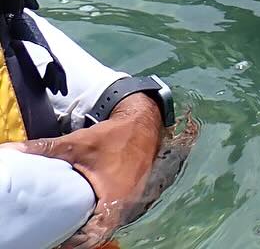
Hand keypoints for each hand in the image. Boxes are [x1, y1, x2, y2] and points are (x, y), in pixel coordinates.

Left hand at [1, 93, 163, 248]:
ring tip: (69, 227)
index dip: (76, 241)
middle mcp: (125, 204)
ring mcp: (130, 200)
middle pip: (100, 233)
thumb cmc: (113, 136)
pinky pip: (113, 214)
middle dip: (80, 238)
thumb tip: (14, 151)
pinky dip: (99, 218)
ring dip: (91, 229)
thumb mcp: (78, 143)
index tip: (58, 239)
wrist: (143, 123)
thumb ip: (47, 149)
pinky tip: (86, 212)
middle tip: (59, 235)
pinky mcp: (131, 194)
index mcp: (114, 198)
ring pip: (108, 224)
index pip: (95, 234)